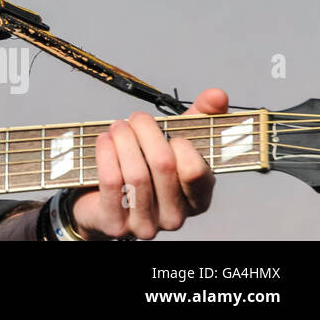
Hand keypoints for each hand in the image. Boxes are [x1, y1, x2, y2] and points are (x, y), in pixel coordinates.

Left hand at [68, 88, 226, 239]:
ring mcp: (146, 225)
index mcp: (197, 198)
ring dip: (123, 141)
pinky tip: (104, 141)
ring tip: (117, 127)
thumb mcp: (174, 141)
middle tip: (135, 118)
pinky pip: (112, 184)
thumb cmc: (145, 167)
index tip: (168, 130)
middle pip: (163, 165)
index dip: (180, 143)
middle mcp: (176, 217)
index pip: (196, 170)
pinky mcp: (116, 225)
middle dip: (145, 132)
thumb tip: (218, 94)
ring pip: (136, 174)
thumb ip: (199, 118)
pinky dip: (106, 155)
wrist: (101, 201)